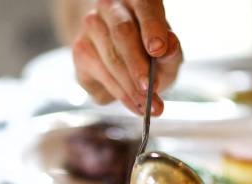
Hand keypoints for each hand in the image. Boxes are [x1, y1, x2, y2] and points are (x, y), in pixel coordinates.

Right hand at [72, 0, 181, 115]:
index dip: (152, 28)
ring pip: (111, 59)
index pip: (144, 6)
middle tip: (151, 89)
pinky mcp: (80, 50)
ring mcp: (90, 27)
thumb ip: (171, 51)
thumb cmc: (150, 53)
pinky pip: (101, 75)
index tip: (159, 50)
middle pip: (122, 34)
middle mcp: (109, 7)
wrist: (122, 61)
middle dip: (138, 66)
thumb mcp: (168, 53)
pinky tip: (135, 105)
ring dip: (131, 87)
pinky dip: (121, 94)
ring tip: (149, 106)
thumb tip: (168, 47)